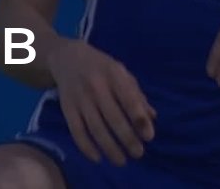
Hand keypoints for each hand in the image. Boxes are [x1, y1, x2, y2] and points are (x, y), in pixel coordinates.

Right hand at [48, 39, 156, 165]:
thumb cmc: (101, 67)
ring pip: (95, 128)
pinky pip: (77, 131)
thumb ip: (137, 94)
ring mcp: (80, 98)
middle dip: (127, 139)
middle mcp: (97, 87)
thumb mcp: (122, 73)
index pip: (129, 100)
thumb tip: (152, 118)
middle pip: (113, 118)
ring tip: (121, 161)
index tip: (149, 137)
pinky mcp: (67, 108)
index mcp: (114, 75)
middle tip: (138, 154)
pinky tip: (98, 158)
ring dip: (109, 148)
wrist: (66, 58)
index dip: (140, 120)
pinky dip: (86, 147)